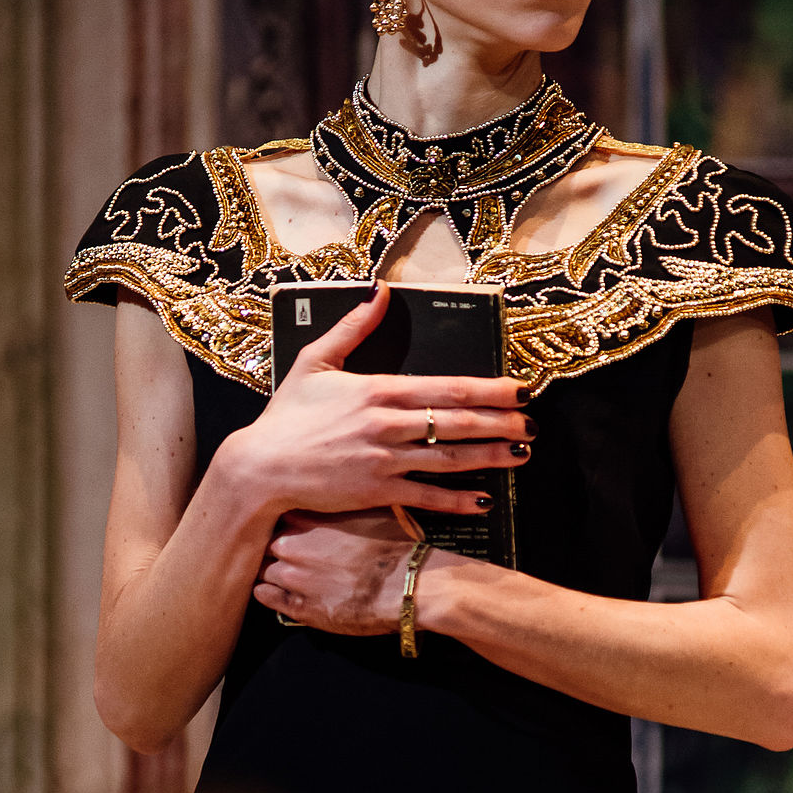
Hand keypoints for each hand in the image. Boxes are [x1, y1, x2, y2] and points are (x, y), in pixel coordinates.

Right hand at [228, 282, 531, 516]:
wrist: (261, 468)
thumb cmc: (286, 416)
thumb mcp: (316, 362)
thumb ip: (353, 327)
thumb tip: (380, 291)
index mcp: (379, 390)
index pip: (447, 387)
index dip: (489, 389)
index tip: (518, 389)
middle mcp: (388, 424)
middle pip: (458, 422)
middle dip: (501, 423)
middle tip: (532, 423)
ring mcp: (385, 460)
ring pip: (450, 459)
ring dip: (491, 457)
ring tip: (521, 454)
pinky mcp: (378, 492)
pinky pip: (427, 496)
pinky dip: (458, 500)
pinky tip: (484, 500)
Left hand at [254, 510, 424, 633]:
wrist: (413, 582)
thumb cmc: (399, 544)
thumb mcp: (371, 506)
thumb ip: (342, 500)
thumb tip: (337, 489)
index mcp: (308, 516)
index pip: (274, 510)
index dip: (280, 516)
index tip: (285, 519)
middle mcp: (293, 544)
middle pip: (264, 540)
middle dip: (272, 543)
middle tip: (286, 547)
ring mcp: (293, 577)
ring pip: (261, 568)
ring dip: (269, 568)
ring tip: (281, 570)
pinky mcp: (299, 606)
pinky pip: (264, 596)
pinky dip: (265, 592)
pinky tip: (271, 590)